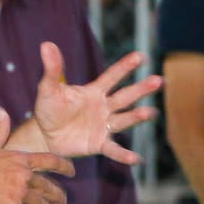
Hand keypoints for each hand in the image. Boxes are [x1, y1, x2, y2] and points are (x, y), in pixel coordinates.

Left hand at [33, 43, 162, 163]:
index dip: (125, 67)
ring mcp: (103, 126)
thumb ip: (52, 69)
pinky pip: (113, 149)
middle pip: (125, 97)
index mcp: (93, 92)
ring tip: (151, 112)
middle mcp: (103, 107)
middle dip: (141, 89)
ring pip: (123, 120)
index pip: (112, 77)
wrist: (44, 135)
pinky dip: (123, 154)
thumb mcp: (48, 89)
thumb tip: (46, 44)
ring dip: (137, 116)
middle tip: (159, 80)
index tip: (141, 56)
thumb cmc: (48, 109)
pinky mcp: (98, 144)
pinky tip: (135, 159)